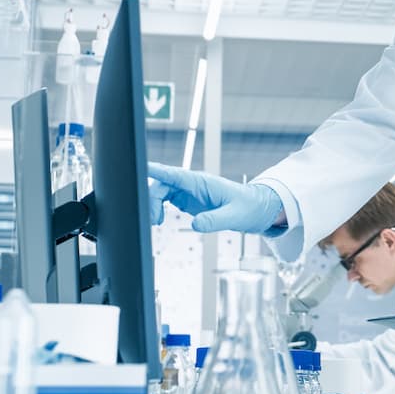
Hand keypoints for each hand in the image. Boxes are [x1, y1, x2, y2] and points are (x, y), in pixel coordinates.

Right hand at [147, 162, 283, 234]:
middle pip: (160, 184)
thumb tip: (195, 225)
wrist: (255, 208)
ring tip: (156, 223)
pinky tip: (159, 220)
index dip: (155, 171)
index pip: (173, 174)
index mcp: (201, 182)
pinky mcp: (187, 199)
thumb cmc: (248, 207)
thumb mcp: (235, 216)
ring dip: (153, 205)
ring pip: (160, 191)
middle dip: (151, 200)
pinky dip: (157, 208)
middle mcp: (192, 184)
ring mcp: (188, 191)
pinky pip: (165, 199)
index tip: (139, 168)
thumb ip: (215, 220)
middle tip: (154, 221)